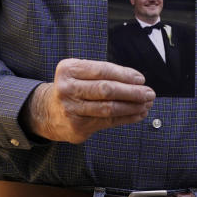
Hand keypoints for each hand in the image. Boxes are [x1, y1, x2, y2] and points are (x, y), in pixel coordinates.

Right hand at [26, 58, 154, 143]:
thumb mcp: (80, 73)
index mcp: (69, 69)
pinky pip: (107, 122)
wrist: (47, 112)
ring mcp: (71, 110)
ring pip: (108, 108)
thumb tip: (137, 80)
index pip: (102, 70)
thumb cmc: (73, 88)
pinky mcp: (77, 127)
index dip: (124, 75)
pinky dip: (126, 118)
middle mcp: (67, 89)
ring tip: (146, 104)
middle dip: (132, 92)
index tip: (141, 79)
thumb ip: (103, 73)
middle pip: (106, 90)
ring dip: (132, 107)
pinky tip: (137, 114)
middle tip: (149, 93)